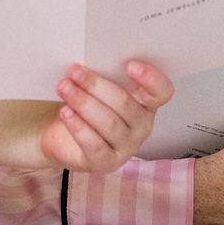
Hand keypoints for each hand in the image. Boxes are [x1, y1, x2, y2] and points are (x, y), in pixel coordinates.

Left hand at [38, 61, 173, 173]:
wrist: (62, 137)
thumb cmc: (85, 108)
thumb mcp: (97, 89)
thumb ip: (103, 75)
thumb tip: (89, 61)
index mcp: (146, 103)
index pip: (162, 92)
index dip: (151, 78)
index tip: (130, 65)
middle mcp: (141, 126)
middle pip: (125, 104)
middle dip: (96, 85)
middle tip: (74, 71)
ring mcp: (126, 147)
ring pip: (108, 123)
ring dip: (83, 102)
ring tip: (64, 87)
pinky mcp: (107, 163)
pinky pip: (94, 144)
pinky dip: (78, 126)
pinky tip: (66, 112)